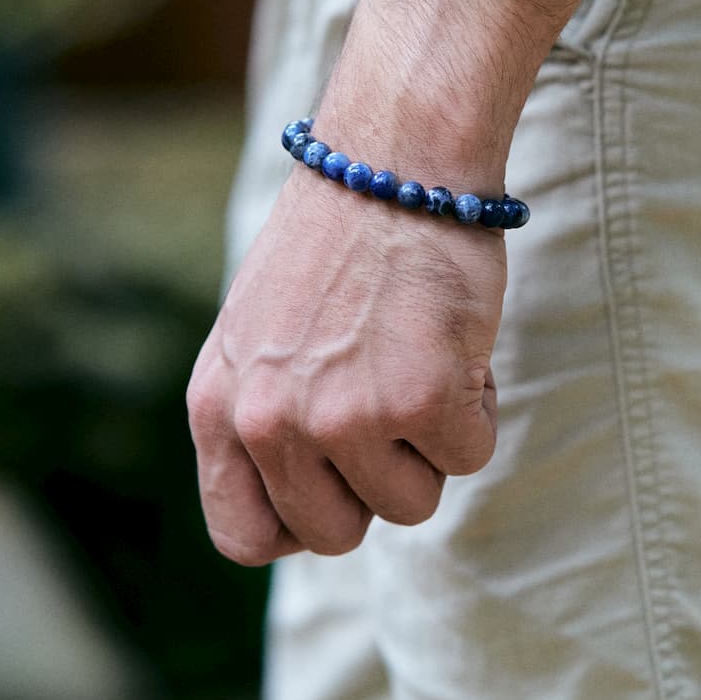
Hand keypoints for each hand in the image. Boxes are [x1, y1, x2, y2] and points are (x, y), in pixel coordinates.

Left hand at [187, 168, 504, 562]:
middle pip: (336, 532)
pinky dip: (479, 409)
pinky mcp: (422, 398)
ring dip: (431, 444)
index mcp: (221, 406)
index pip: (244, 536)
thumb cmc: (338, 240)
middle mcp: (271, 420)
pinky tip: (459, 348)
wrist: (394, 163)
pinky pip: (472, 456)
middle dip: (377, 482)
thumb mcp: (258, 333)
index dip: (300, 524)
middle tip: (393, 412)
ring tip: (424, 364)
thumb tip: (308, 484)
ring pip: (412, 504)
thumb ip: (263, 414)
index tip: (338, 486)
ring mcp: (346, 415)